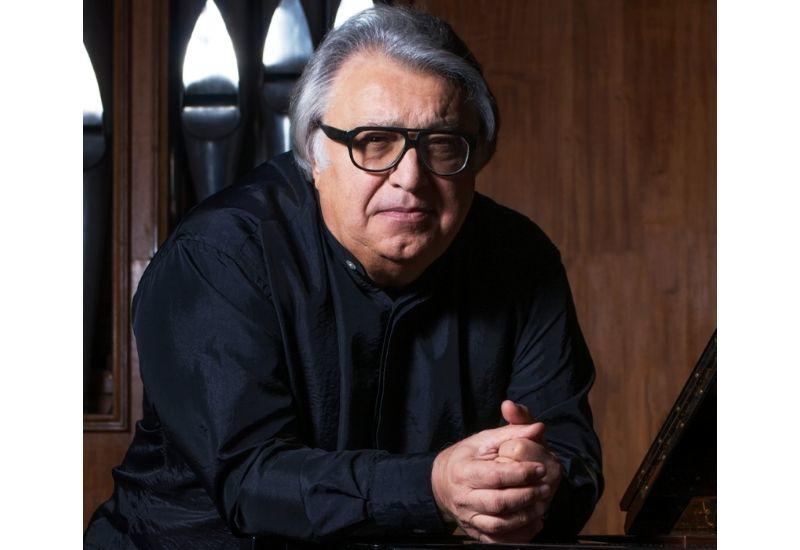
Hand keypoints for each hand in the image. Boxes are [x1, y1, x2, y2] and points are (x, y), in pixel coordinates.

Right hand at [431, 422, 546, 542]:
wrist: (440, 482)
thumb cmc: (465, 457)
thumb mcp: (484, 440)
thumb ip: (512, 433)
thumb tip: (538, 427)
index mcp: (463, 471)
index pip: (495, 476)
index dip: (520, 474)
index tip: (540, 468)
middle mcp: (463, 498)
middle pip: (498, 503)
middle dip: (526, 496)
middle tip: (545, 487)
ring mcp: (468, 518)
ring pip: (498, 525)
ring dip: (525, 517)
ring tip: (542, 504)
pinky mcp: (474, 532)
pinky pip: (497, 541)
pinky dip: (518, 536)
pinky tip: (534, 524)